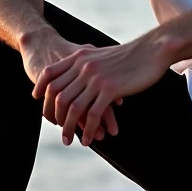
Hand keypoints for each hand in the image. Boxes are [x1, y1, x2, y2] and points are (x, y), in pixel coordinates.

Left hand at [32, 35, 175, 146]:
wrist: (152, 49)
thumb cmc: (131, 55)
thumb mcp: (102, 56)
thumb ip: (87, 64)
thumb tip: (78, 78)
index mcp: (80, 57)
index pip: (50, 74)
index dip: (41, 89)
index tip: (39, 101)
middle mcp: (84, 67)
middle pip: (58, 95)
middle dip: (53, 115)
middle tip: (58, 128)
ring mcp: (96, 78)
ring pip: (73, 108)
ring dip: (68, 128)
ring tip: (67, 140)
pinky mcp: (110, 89)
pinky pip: (92, 114)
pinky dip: (88, 130)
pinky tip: (89, 139)